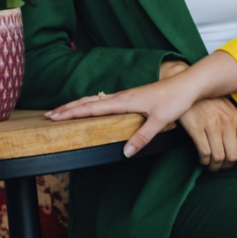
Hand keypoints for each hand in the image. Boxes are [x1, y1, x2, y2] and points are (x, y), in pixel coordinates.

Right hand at [45, 52, 236, 157]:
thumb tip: (124, 153)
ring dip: (78, 105)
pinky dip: (92, 104)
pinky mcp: (133, 97)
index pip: (91, 107)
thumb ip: (142, 136)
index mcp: (125, 101)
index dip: (71, 112)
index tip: (52, 116)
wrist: (188, 85)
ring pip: (96, 100)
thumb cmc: (175, 100)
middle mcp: (122, 96)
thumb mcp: (160, 120)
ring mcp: (127, 96)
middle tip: (47, 115)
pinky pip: (105, 101)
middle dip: (68, 108)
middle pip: (89, 101)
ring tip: (62, 111)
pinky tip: (92, 108)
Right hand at [180, 97, 236, 180]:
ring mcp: (213, 124)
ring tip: (209, 163)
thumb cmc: (209, 103)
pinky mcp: (197, 127)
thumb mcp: (227, 110)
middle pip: (234, 156)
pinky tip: (201, 158)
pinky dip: (203, 161)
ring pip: (219, 157)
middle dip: (226, 166)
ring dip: (214, 165)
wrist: (189, 89)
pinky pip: (204, 153)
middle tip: (220, 165)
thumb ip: (236, 127)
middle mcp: (228, 122)